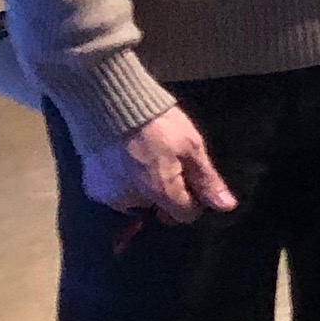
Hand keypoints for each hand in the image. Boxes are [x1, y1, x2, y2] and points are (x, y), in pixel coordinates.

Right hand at [79, 105, 235, 225]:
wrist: (110, 105)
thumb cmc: (157, 124)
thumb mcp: (191, 146)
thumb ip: (206, 180)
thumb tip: (227, 206)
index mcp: (160, 192)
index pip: (184, 215)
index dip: (193, 200)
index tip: (191, 179)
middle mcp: (132, 203)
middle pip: (159, 210)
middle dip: (167, 195)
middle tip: (167, 164)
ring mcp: (109, 197)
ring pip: (137, 203)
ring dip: (144, 190)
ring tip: (146, 160)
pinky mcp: (92, 189)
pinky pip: (117, 195)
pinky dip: (124, 185)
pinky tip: (128, 162)